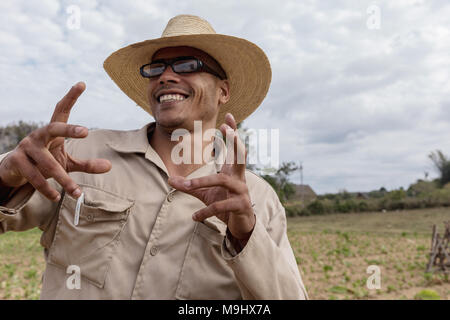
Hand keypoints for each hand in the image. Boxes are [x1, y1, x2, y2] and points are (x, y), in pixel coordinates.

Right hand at [0, 82, 111, 201]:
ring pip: (48, 163)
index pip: (61, 110)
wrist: (13, 173)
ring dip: (63, 180)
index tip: (82, 83)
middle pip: (54, 128)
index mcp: (52, 132)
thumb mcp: (66, 162)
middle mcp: (38, 135)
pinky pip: (34, 176)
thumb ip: (87, 164)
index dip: (71, 97)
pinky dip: (47, 189)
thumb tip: (110, 166)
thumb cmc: (44, 163)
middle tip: (86, 131)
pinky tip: (57, 197)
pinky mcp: (16, 162)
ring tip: (76, 193)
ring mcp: (26, 147)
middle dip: (70, 129)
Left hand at [168, 113, 255, 243]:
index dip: (233, 133)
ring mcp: (241, 191)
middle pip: (240, 156)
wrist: (240, 226)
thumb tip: (169, 179)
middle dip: (235, 142)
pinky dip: (205, 211)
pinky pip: (219, 205)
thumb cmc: (224, 204)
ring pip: (221, 181)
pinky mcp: (240, 206)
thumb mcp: (205, 193)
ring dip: (202, 181)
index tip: (229, 116)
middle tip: (228, 129)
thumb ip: (190, 186)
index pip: (234, 149)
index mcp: (233, 172)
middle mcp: (239, 178)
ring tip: (187, 185)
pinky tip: (194, 217)